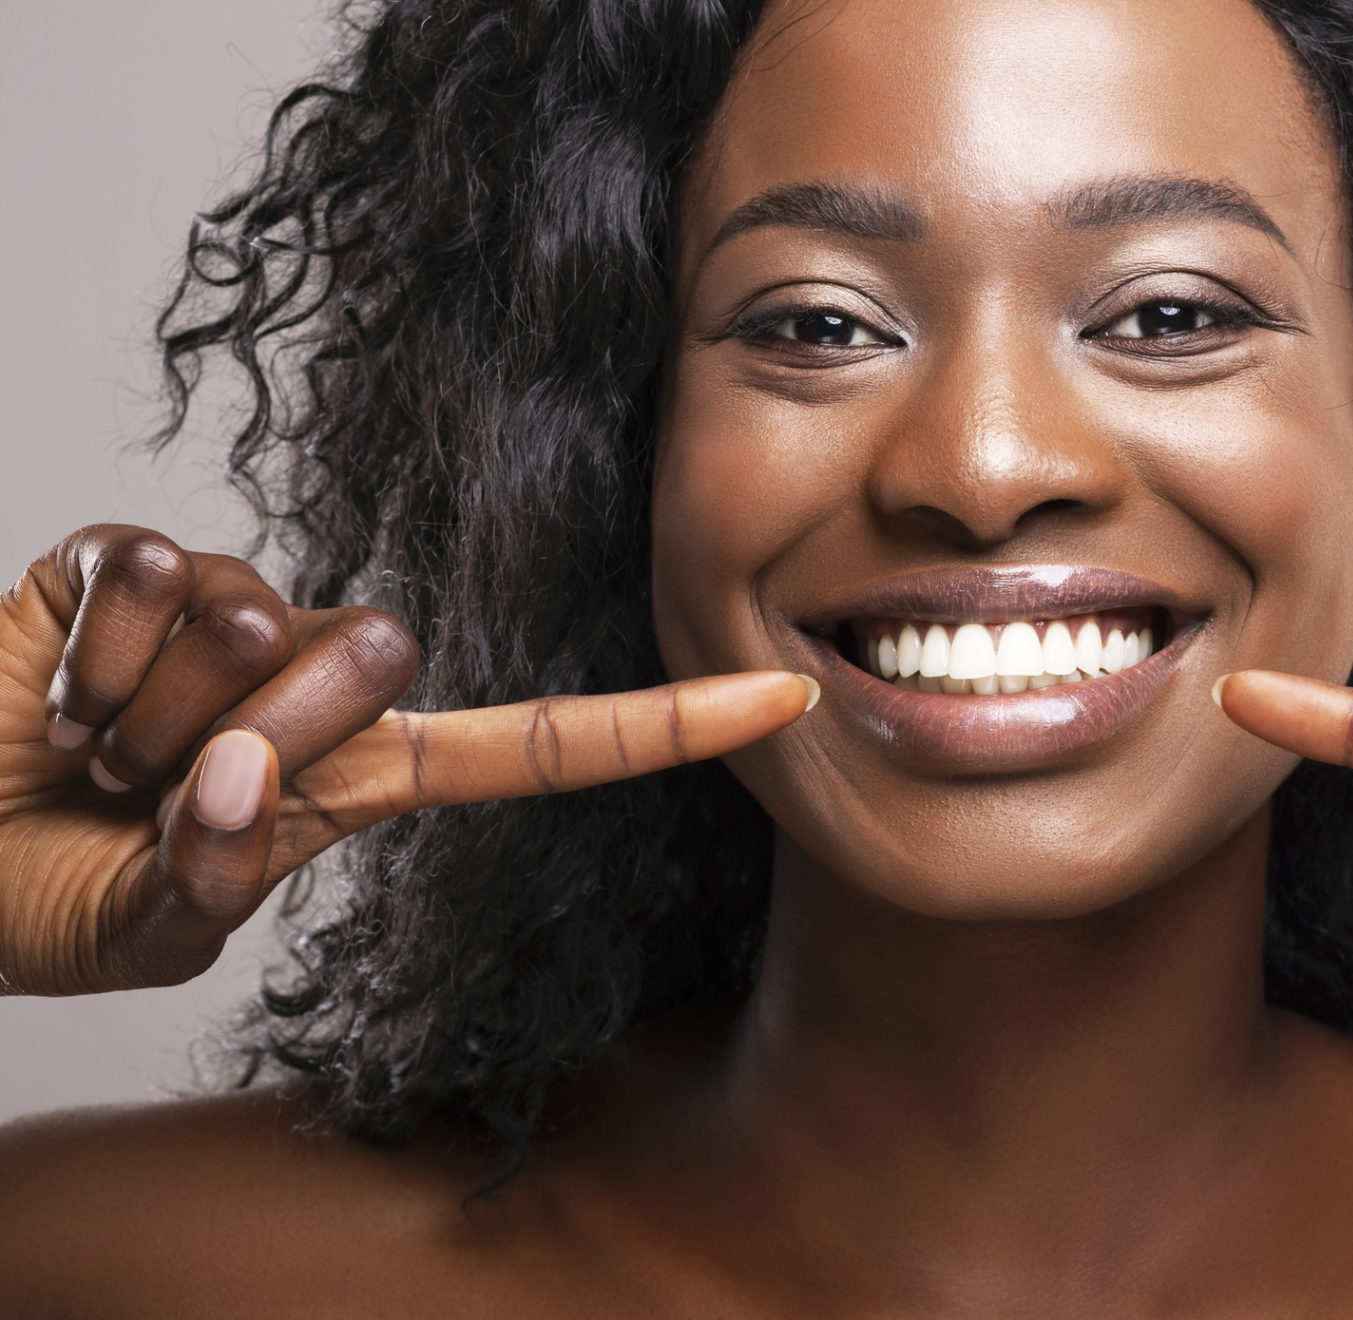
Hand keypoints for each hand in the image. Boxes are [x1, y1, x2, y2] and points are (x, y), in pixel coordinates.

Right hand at [0, 526, 813, 996]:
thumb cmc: (41, 895)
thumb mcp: (147, 925)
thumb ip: (212, 873)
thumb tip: (240, 772)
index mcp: (357, 778)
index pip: (539, 744)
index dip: (660, 728)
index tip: (785, 701)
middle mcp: (316, 680)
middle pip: (375, 657)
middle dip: (249, 734)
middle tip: (148, 783)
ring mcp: (232, 609)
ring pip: (250, 618)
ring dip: (139, 713)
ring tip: (91, 748)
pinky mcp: (135, 559)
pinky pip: (146, 571)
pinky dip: (79, 651)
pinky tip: (53, 686)